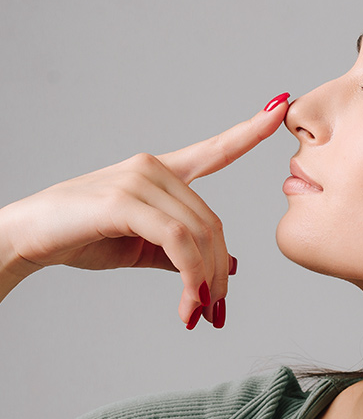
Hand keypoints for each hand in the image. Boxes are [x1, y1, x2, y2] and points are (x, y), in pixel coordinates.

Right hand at [0, 93, 289, 327]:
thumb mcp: (141, 247)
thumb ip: (184, 251)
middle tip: (216, 309)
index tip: (280, 105)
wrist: (26, 239)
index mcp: (161, 172)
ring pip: (199, 233)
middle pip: (212, 221)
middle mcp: (154, 167)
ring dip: (205, 281)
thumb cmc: (82, 237)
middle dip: (218, 271)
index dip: (250, 130)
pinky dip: (189, 274)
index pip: (215, 150)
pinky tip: (187, 300)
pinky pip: (177, 240)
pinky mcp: (124, 200)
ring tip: (198, 313)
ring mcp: (139, 179)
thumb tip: (230, 264)